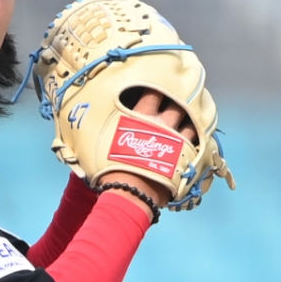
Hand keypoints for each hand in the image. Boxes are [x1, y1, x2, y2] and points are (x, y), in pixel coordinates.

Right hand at [93, 90, 196, 211]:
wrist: (128, 195)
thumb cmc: (108, 171)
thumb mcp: (95, 147)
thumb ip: (97, 131)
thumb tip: (80, 123)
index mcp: (139, 116)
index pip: (151, 92)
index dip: (156, 88)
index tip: (160, 86)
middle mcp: (159, 124)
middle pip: (176, 103)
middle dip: (179, 99)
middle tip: (184, 96)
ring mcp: (175, 139)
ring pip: (190, 121)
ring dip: (193, 118)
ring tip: (195, 116)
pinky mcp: (185, 157)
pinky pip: (198, 144)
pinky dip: (199, 140)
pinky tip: (201, 139)